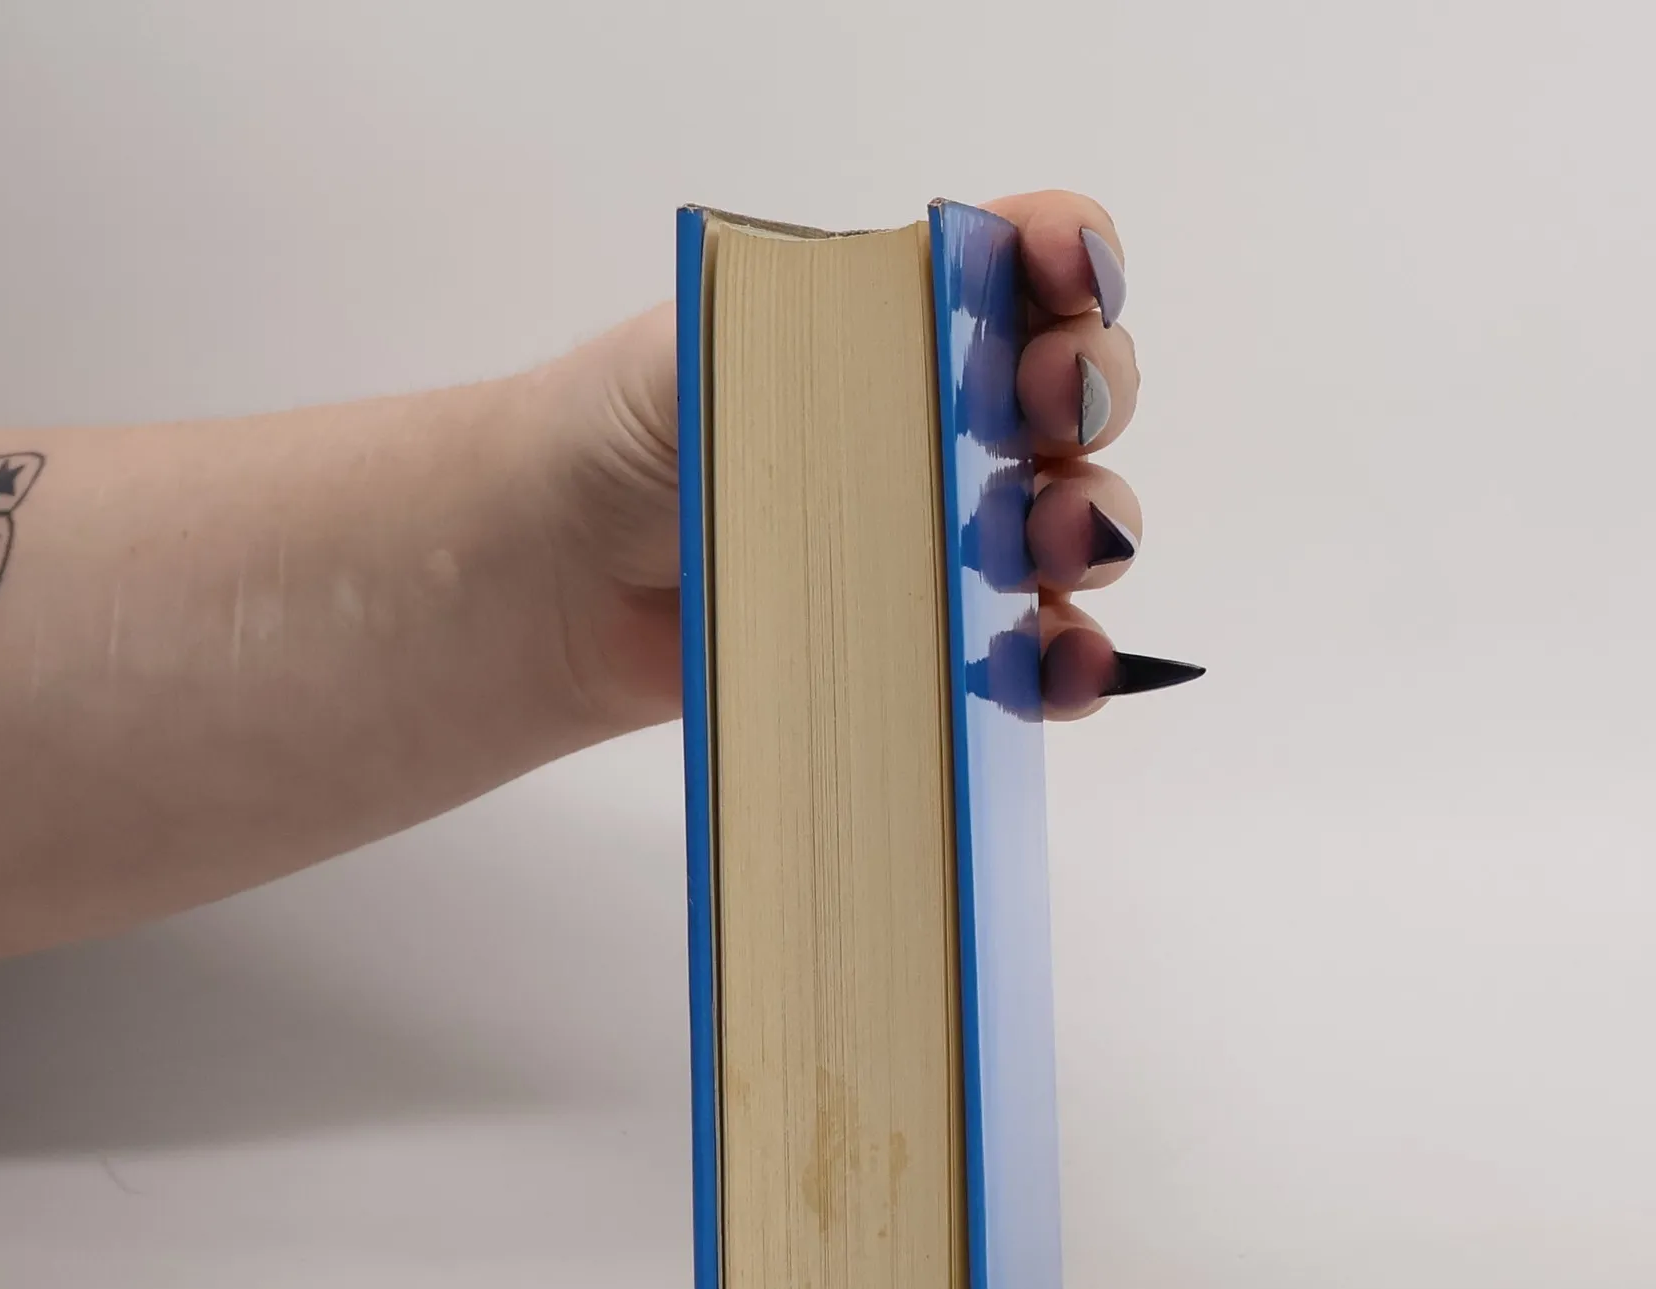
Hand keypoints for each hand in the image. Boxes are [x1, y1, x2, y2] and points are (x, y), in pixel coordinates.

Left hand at [532, 190, 1147, 732]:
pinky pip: (1034, 653)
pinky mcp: (938, 643)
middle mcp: (948, 417)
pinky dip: (1067, 660)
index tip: (1073, 276)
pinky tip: (1063, 665)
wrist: (563, 570)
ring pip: (1076, 523)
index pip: (1024, 264)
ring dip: (1092, 527)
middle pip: (1079, 391)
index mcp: (903, 319)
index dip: (1072, 256)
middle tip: (1051, 412)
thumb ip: (812, 338)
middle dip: (1091, 391)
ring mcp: (950, 534)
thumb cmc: (626, 436)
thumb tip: (909, 371)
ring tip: (1053, 546)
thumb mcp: (703, 348)